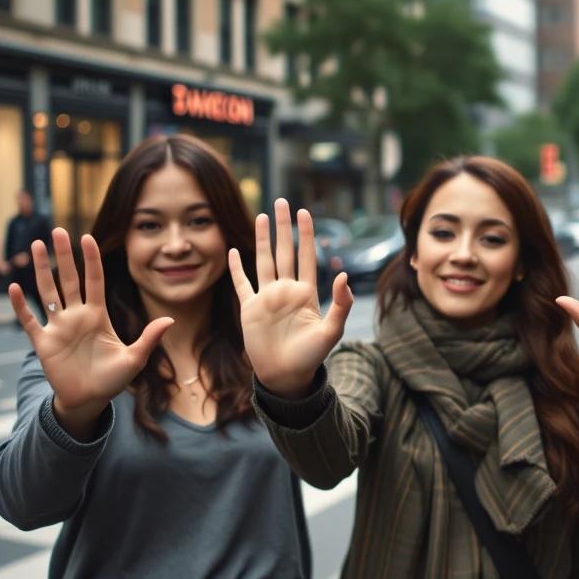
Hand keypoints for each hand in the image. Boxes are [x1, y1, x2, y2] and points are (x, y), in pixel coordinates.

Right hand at [9, 230, 173, 438]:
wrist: (90, 400)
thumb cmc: (112, 379)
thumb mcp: (135, 358)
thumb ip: (149, 338)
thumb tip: (169, 320)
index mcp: (98, 316)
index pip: (94, 281)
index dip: (91, 260)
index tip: (87, 238)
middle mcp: (77, 316)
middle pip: (69, 279)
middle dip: (64, 255)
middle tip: (57, 230)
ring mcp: (58, 327)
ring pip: (48, 292)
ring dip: (41, 270)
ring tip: (36, 246)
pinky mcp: (43, 343)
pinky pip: (29, 321)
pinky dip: (21, 306)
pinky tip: (14, 287)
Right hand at [229, 200, 352, 396]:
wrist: (286, 376)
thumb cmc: (311, 356)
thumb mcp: (331, 331)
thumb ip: (341, 305)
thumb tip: (344, 276)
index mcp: (306, 293)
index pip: (306, 257)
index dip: (306, 235)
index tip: (305, 212)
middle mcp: (286, 290)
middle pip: (284, 251)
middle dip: (284, 227)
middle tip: (282, 202)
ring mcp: (267, 298)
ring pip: (264, 261)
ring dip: (263, 239)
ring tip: (263, 216)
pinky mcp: (250, 309)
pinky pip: (242, 284)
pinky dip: (237, 268)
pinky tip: (234, 251)